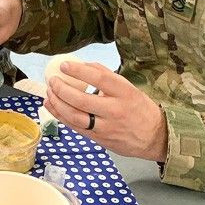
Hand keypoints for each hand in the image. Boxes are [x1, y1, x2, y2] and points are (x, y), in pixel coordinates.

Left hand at [45, 61, 167, 161]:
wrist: (155, 137)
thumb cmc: (139, 108)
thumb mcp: (128, 87)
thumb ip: (105, 75)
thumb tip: (82, 65)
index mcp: (124, 93)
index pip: (99, 79)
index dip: (79, 71)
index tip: (64, 66)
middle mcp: (115, 110)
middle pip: (82, 100)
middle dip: (62, 89)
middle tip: (52, 81)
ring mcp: (107, 127)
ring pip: (76, 117)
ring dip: (58, 104)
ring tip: (49, 93)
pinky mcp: (100, 140)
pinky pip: (76, 128)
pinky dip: (61, 116)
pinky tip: (52, 106)